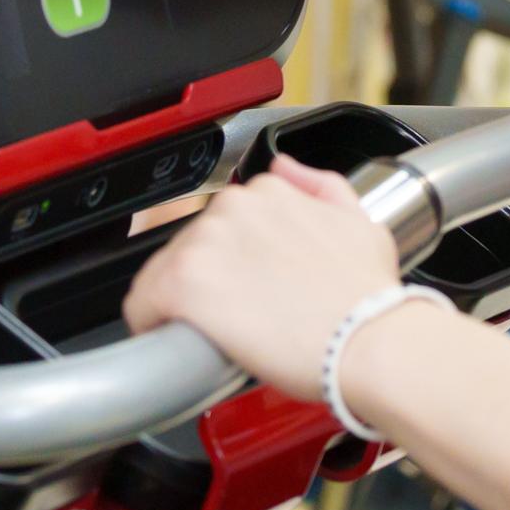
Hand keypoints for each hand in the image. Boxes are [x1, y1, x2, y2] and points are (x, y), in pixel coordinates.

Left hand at [123, 156, 407, 398]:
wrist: (367, 341)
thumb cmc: (365, 296)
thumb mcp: (359, 223)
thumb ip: (320, 186)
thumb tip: (284, 168)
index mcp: (268, 189)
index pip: (222, 222)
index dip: (231, 262)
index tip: (246, 287)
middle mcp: (232, 206)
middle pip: (191, 248)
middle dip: (208, 281)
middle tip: (240, 315)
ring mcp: (205, 242)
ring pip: (164, 275)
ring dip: (183, 303)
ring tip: (220, 333)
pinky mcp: (183, 284)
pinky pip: (142, 304)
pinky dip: (153, 325)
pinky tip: (182, 341)